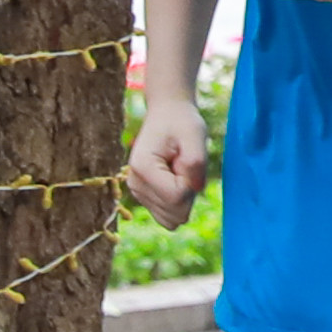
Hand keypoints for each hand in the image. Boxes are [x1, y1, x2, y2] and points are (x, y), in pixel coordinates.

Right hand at [126, 96, 212, 228]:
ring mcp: (137, 192)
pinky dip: (180, 199)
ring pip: (172, 216)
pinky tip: (175, 178)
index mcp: (143, 167)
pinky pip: (169, 214)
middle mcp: (135, 183)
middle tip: (184, 165)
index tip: (187, 160)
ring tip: (179, 169)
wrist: (167, 115)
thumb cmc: (182, 123)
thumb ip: (196, 163)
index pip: (177, 197)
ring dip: (185, 195)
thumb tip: (194, 190)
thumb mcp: (195, 135)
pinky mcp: (144, 196)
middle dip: (189, 192)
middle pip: (174, 212)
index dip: (193, 183)